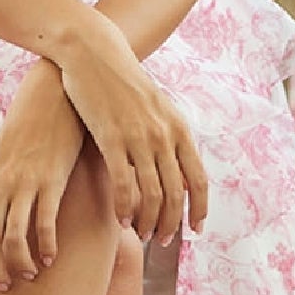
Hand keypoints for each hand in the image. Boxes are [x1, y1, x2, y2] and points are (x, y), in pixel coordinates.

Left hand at [0, 59, 84, 289]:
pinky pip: (44, 223)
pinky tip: (51, 258)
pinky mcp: (50, 181)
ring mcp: (22, 183)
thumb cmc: (27, 128)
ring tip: (29, 277)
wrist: (51, 96)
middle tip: (3, 288)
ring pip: (13, 238)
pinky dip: (46, 246)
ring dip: (19, 264)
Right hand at [56, 13, 207, 242]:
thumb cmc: (122, 83)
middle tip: (164, 240)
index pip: (199, 179)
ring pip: (153, 193)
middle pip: (177, 193)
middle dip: (172, 223)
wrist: (94, 54)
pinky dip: (125, 207)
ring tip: (142, 234)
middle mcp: (164, 135)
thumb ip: (167, 137)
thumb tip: (175, 169)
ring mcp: (139, 137)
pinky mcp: (111, 138)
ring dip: (150, 221)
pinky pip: (124, 184)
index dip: (200, 209)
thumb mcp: (156, 107)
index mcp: (179, 128)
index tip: (195, 229)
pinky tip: (120, 219)